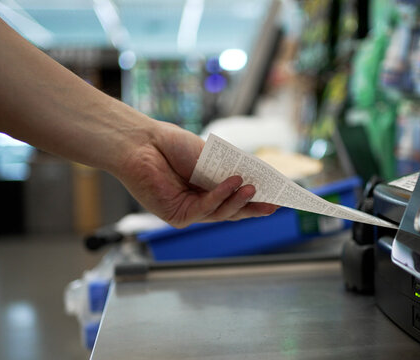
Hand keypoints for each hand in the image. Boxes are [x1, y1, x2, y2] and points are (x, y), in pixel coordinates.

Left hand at [115, 121, 277, 227]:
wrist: (141, 143)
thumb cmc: (171, 145)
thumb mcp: (208, 157)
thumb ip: (228, 173)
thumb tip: (255, 181)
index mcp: (209, 188)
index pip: (236, 197)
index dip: (257, 199)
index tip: (278, 197)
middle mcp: (200, 202)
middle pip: (232, 210)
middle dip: (254, 208)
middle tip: (276, 205)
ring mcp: (189, 211)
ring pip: (222, 213)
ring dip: (240, 201)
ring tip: (256, 189)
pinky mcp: (177, 215)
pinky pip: (206, 209)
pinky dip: (221, 195)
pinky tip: (233, 182)